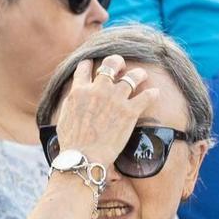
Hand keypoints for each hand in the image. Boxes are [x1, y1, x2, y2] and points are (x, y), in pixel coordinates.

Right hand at [54, 53, 156, 169]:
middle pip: (111, 64)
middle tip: (121, 66)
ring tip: (141, 76)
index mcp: (79, 91)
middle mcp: (98, 90)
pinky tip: (154, 94)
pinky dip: (152, 94)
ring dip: (139, 74)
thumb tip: (75, 98)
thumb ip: (72, 103)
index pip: (84, 67)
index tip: (93, 65)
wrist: (83, 157)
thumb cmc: (71, 143)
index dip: (89, 64)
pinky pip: (148, 95)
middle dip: (117, 62)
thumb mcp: (64, 117)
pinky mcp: (130, 111)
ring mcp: (115, 99)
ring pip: (133, 76)